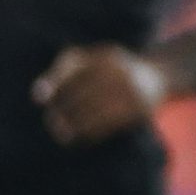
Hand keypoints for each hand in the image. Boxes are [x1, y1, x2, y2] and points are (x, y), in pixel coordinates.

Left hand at [33, 44, 165, 145]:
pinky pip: (109, 124)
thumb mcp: (93, 60)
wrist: (158, 74)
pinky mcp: (140, 108)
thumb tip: (37, 96)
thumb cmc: (112, 69)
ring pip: (94, 111)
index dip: (54, 83)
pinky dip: (91, 133)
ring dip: (74, 125)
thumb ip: (63, 71)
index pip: (73, 67)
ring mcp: (131, 89)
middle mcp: (119, 70)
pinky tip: (79, 138)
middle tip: (51, 121)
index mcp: (104, 56)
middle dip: (62, 109)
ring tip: (60, 133)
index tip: (38, 99)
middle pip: (81, 92)